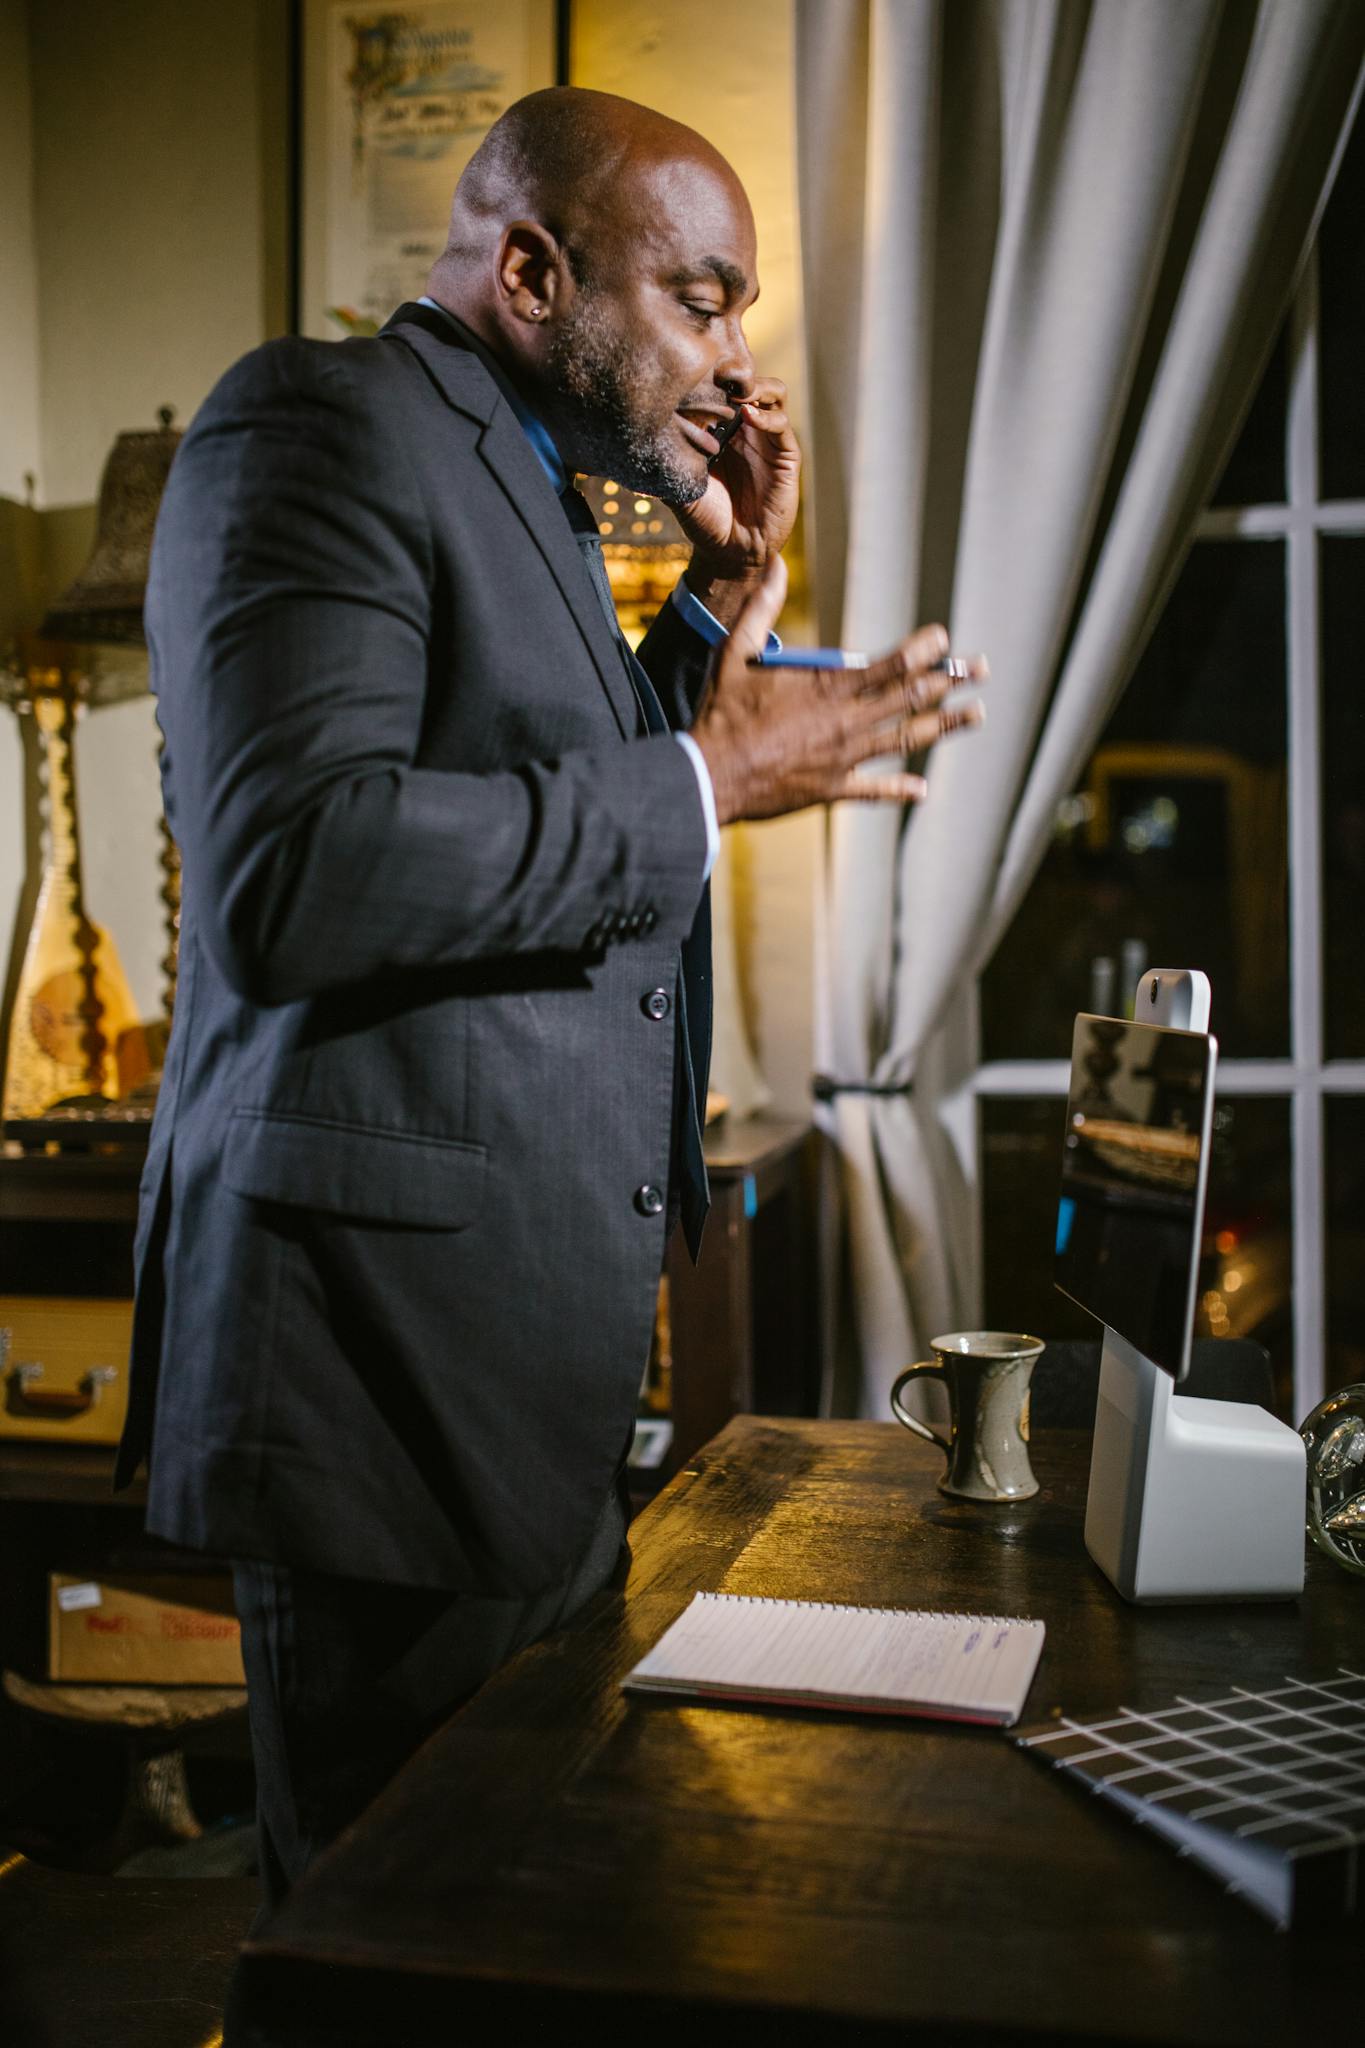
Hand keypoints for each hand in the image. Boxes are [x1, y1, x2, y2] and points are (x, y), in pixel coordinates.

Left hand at [671, 377, 800, 619]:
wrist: (731, 553)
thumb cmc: (705, 521)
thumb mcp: (678, 487)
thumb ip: (666, 463)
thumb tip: (634, 439)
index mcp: (722, 431)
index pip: (722, 389)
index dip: (711, 376)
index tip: (692, 372)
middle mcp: (747, 430)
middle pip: (750, 381)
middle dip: (735, 372)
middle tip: (717, 373)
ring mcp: (768, 440)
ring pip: (773, 392)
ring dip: (756, 386)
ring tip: (736, 392)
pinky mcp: (787, 456)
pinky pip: (782, 423)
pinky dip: (766, 414)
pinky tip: (748, 417)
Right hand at [689, 557, 987, 825]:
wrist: (710, 776)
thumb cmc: (721, 713)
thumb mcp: (735, 653)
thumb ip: (761, 609)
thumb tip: (777, 566)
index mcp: (828, 688)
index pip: (890, 665)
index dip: (924, 651)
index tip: (944, 639)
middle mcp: (846, 722)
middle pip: (910, 699)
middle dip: (950, 682)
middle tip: (981, 669)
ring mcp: (844, 758)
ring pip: (905, 739)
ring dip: (945, 726)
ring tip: (977, 715)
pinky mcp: (831, 788)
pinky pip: (874, 790)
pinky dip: (899, 789)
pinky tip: (922, 789)